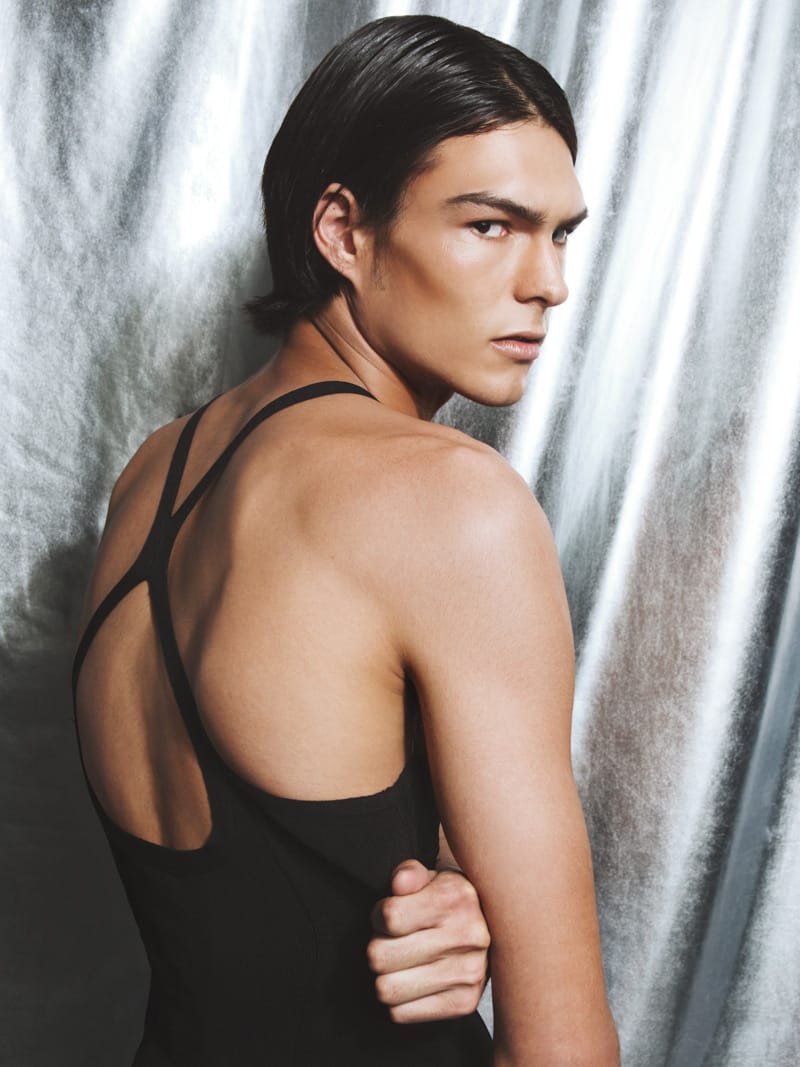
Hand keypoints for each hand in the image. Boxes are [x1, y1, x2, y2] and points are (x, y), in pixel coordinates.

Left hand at [367, 859, 489, 1022]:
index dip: (378, 916)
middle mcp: (468, 936)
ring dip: (386, 975)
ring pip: (387, 989)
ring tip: (402, 961)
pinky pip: (401, 1013)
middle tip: (394, 941)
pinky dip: (399, 1000)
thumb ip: (410, 873)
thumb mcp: (431, 876)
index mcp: (456, 898)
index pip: (388, 917)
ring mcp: (469, 972)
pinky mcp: (465, 1003)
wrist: (490, 929)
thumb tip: (400, 882)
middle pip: (380, 957)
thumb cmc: (449, 900)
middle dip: (378, 947)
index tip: (389, 916)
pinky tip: (413, 980)